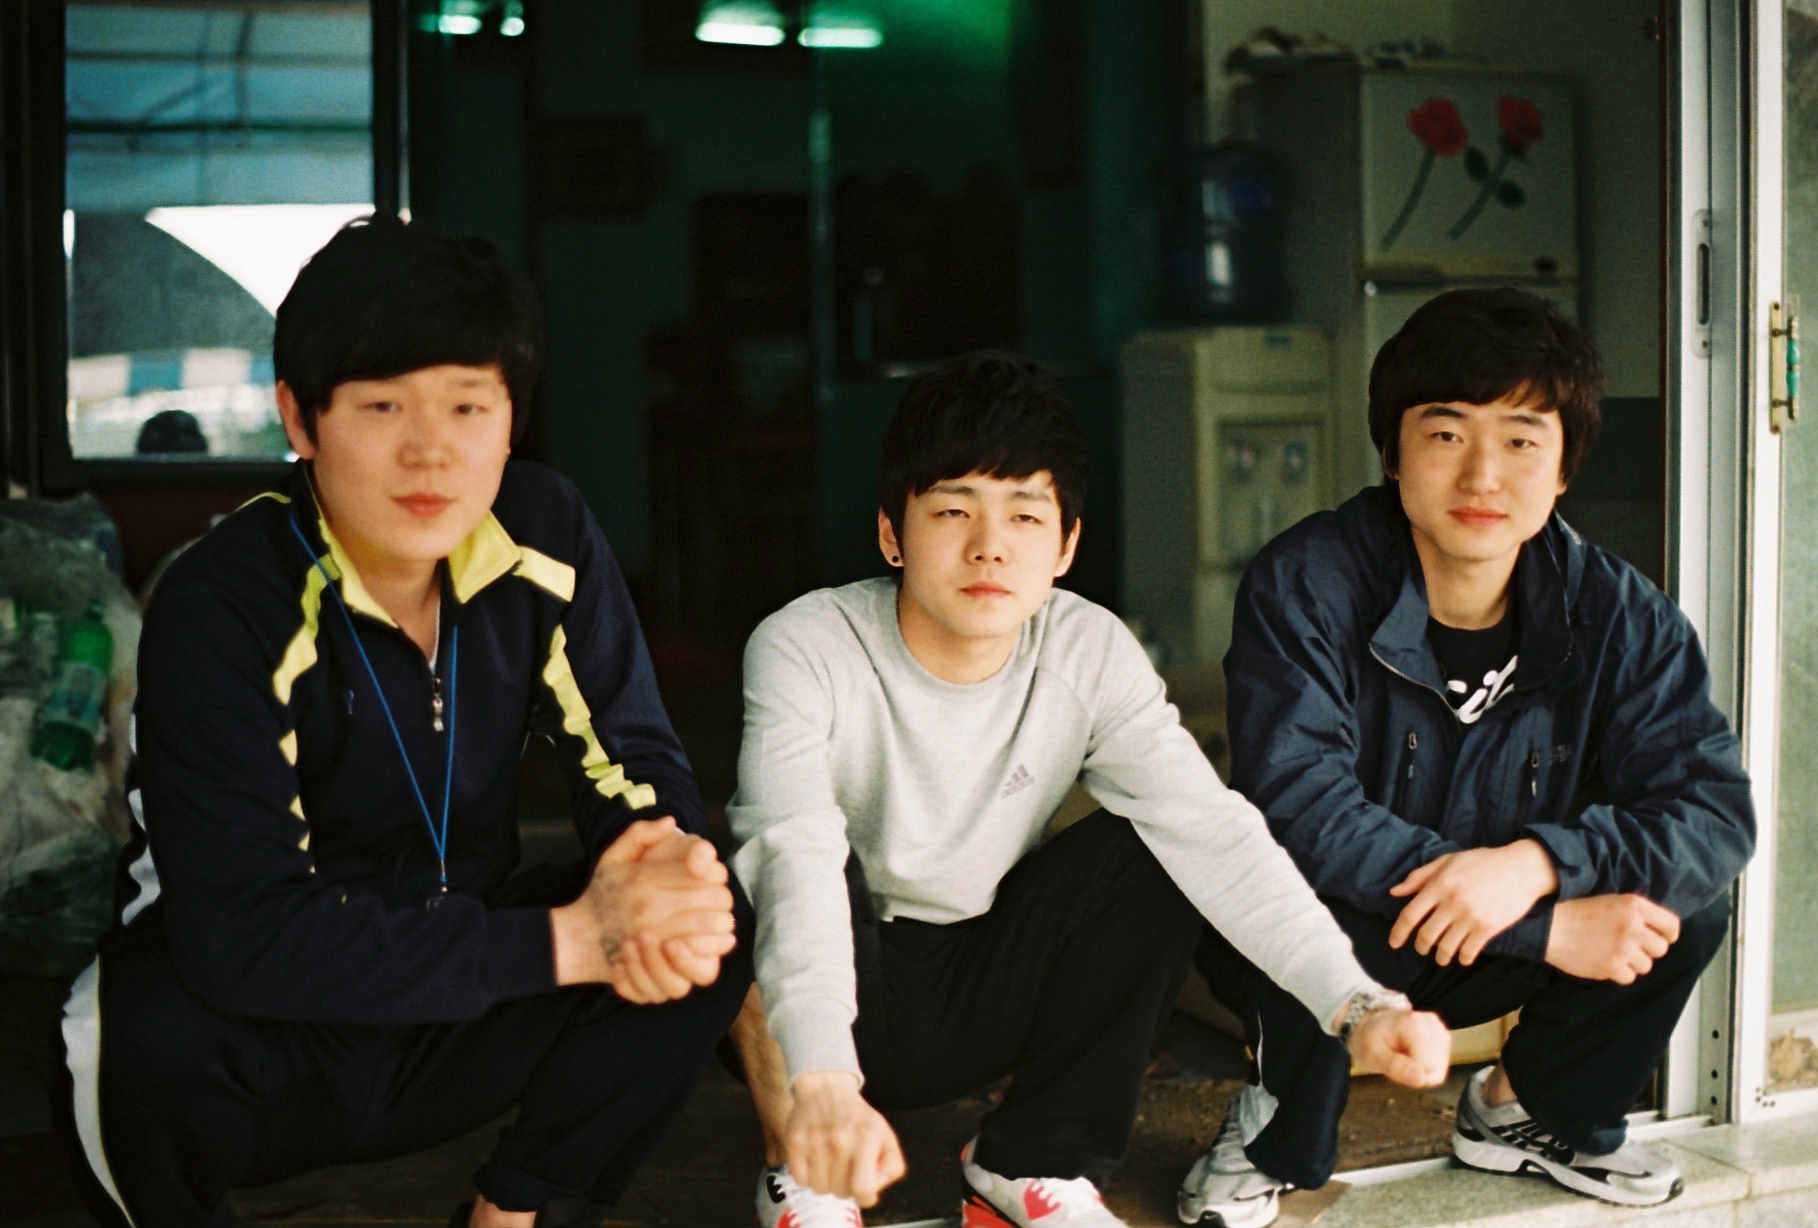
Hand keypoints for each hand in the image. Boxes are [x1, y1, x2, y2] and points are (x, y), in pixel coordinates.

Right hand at [551, 817, 736, 999]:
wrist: (579, 940)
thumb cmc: (601, 896)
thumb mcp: (612, 857)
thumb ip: (640, 834)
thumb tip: (671, 822)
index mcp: (644, 878)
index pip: (701, 869)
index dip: (714, 870)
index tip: (707, 874)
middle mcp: (651, 905)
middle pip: (715, 895)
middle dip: (721, 894)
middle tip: (715, 897)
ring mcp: (657, 935)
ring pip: (714, 922)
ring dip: (722, 919)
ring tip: (715, 917)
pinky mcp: (661, 961)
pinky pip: (703, 951)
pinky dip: (715, 944)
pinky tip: (713, 939)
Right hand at [784, 1071, 905, 1206]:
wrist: (826, 1087)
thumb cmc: (858, 1118)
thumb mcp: (885, 1136)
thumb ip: (892, 1167)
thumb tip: (875, 1191)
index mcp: (867, 1139)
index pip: (864, 1190)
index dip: (865, 1195)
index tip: (863, 1186)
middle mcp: (840, 1140)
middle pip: (841, 1193)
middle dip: (845, 1185)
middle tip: (845, 1165)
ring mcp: (815, 1142)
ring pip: (820, 1189)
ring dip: (825, 1181)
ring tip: (829, 1160)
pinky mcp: (795, 1143)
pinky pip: (801, 1180)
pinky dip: (807, 1175)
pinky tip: (815, 1158)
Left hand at [1345, 1007, 1450, 1087]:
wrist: (1373, 1024)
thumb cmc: (1371, 1037)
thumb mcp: (1371, 1054)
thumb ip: (1395, 1066)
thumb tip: (1420, 1080)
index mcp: (1416, 1024)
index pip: (1427, 1066)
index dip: (1409, 1071)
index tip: (1392, 1060)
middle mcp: (1433, 1025)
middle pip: (1434, 1069)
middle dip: (1415, 1071)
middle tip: (1396, 1058)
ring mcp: (1441, 1032)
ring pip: (1438, 1071)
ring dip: (1419, 1070)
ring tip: (1402, 1056)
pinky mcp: (1444, 1041)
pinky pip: (1439, 1069)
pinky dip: (1424, 1068)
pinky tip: (1411, 1056)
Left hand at [1388, 840, 1558, 965]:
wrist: (1522, 868)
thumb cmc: (1482, 862)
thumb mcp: (1448, 861)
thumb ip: (1420, 876)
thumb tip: (1395, 892)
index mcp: (1439, 884)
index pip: (1410, 915)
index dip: (1398, 932)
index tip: (1394, 943)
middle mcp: (1452, 902)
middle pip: (1426, 935)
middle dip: (1420, 947)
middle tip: (1421, 949)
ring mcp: (1471, 916)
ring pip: (1446, 947)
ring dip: (1440, 957)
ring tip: (1441, 957)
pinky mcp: (1489, 928)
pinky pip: (1468, 952)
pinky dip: (1462, 959)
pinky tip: (1461, 958)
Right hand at [1544, 894, 1678, 982]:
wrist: (1550, 926)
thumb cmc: (1577, 911)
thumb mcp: (1611, 901)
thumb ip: (1636, 913)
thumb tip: (1657, 930)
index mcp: (1635, 906)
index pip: (1671, 925)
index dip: (1668, 934)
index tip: (1661, 938)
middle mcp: (1633, 927)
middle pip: (1661, 949)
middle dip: (1647, 950)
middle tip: (1629, 946)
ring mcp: (1623, 948)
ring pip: (1646, 966)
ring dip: (1632, 962)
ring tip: (1612, 953)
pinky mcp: (1611, 966)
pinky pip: (1629, 977)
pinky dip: (1618, 973)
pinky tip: (1603, 961)